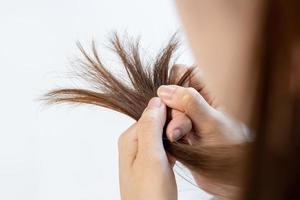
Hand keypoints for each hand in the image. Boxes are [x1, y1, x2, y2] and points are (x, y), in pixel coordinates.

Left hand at [118, 97, 176, 199]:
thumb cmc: (149, 194)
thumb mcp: (151, 157)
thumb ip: (151, 127)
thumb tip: (155, 100)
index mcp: (130, 138)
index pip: (151, 112)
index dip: (169, 115)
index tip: (181, 124)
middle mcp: (134, 143)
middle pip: (157, 122)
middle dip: (172, 127)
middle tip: (181, 140)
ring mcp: (143, 154)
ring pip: (162, 134)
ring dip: (174, 138)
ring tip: (179, 150)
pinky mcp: (152, 163)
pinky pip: (164, 146)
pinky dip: (173, 148)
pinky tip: (177, 155)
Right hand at [157, 66, 250, 198]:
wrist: (232, 178)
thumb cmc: (233, 148)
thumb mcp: (212, 122)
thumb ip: (190, 103)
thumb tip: (165, 90)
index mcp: (210, 92)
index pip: (183, 73)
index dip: (176, 83)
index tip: (176, 100)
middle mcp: (198, 102)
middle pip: (172, 93)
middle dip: (174, 110)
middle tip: (181, 127)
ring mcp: (189, 117)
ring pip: (169, 111)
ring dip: (172, 124)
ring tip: (178, 137)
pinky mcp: (182, 132)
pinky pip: (167, 126)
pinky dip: (169, 134)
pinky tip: (175, 142)